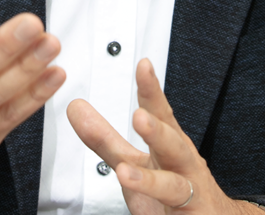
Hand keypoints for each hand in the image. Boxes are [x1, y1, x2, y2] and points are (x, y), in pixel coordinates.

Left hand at [67, 59, 255, 214]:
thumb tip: (75, 107)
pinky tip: (145, 208)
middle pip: (172, 143)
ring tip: (125, 173)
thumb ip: (104, 138)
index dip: (152, 90)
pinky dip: (158, 210)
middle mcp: (182, 164)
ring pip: (173, 185)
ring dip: (150, 179)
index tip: (143, 65)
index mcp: (169, 143)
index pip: (160, 112)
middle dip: (157, 130)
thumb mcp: (133, 161)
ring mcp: (190, 193)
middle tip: (140, 117)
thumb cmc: (170, 187)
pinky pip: (175, 213)